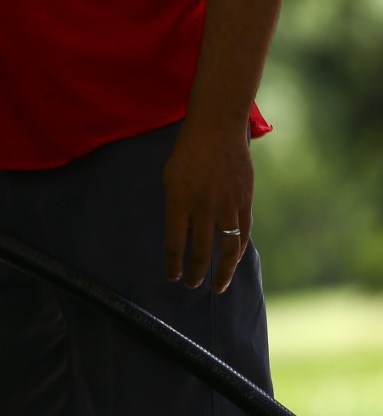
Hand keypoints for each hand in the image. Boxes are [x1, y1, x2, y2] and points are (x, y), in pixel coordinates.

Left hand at [163, 122, 253, 292]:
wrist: (217, 129)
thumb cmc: (187, 152)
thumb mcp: (170, 178)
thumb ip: (176, 207)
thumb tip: (181, 233)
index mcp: (179, 200)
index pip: (174, 242)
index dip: (173, 263)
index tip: (172, 277)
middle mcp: (204, 206)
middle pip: (200, 250)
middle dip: (196, 272)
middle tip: (192, 286)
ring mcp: (227, 204)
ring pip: (227, 247)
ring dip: (222, 270)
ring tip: (218, 286)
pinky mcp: (245, 201)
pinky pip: (242, 232)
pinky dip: (238, 249)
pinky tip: (233, 261)